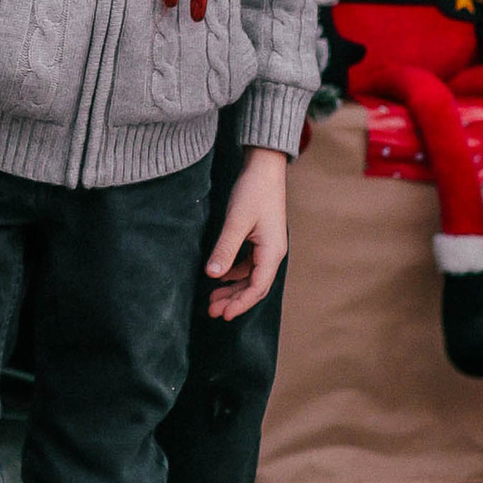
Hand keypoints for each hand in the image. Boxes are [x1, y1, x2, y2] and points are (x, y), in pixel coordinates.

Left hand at [204, 148, 289, 321]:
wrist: (264, 167)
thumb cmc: (253, 191)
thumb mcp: (236, 221)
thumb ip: (225, 248)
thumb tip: (212, 275)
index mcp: (272, 252)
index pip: (257, 288)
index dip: (240, 304)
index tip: (223, 315)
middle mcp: (272, 253)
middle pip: (253, 286)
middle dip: (233, 300)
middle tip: (211, 312)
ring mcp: (266, 247)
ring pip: (249, 276)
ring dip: (232, 288)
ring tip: (211, 299)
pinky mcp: (259, 240)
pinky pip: (246, 264)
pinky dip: (232, 273)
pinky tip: (217, 276)